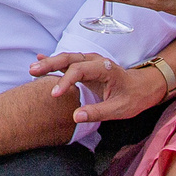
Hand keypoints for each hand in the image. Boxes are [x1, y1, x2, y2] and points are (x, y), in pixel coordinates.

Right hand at [32, 51, 166, 125]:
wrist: (143, 87)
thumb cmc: (133, 97)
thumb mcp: (119, 109)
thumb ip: (97, 112)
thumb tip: (76, 116)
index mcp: (104, 68)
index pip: (79, 70)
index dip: (65, 81)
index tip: (54, 94)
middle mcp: (96, 61)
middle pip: (69, 58)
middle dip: (50, 63)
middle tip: (33, 70)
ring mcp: (90, 62)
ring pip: (67, 58)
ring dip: (49, 62)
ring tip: (32, 68)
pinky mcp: (86, 67)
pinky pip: (68, 62)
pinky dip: (54, 62)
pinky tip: (40, 59)